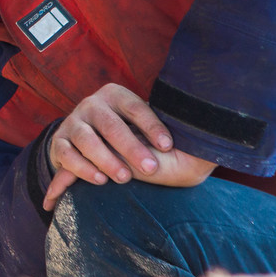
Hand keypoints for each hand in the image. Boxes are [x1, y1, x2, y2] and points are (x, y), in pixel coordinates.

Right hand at [42, 84, 214, 209]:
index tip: (168, 146)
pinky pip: (66, 155)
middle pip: (110, 124)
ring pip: (86, 139)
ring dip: (105, 159)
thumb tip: (215, 134)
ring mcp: (73, 123)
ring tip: (123, 178)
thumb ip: (172, 129)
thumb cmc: (126, 133)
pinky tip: (99, 181)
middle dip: (130, 147)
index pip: (135, 107)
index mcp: (116, 95)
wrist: (82, 139)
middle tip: (150, 169)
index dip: (151, 125)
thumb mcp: (145, 125)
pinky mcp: (59, 143)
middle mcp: (92, 105)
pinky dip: (81, 169)